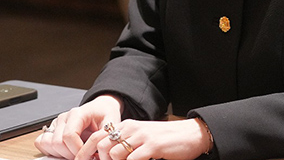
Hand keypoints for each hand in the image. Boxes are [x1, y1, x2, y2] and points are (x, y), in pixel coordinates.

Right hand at [34, 95, 122, 159]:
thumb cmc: (105, 114)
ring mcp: (56, 124)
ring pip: (48, 144)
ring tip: (76, 153)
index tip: (90, 155)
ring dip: (61, 154)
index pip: (69, 135)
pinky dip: (51, 150)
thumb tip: (100, 152)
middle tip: (85, 156)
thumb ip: (105, 135)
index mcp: (78, 113)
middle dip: (71, 154)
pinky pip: (41, 142)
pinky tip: (65, 151)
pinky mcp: (51, 130)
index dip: (78, 150)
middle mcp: (64, 118)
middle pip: (57, 142)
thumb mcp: (112, 123)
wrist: (101, 108)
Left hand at [85, 118, 212, 159]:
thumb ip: (128, 143)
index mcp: (127, 126)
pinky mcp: (153, 146)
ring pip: (114, 154)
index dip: (92, 153)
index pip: (99, 137)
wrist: (191, 134)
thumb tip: (110, 156)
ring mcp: (142, 137)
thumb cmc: (167, 139)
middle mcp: (132, 128)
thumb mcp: (143, 136)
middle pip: (102, 146)